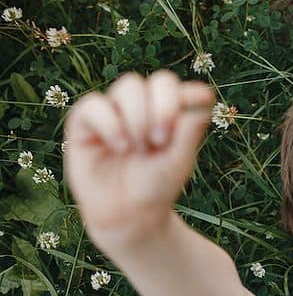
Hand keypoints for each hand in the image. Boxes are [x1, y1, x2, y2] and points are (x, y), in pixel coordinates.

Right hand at [63, 70, 213, 243]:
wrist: (126, 215)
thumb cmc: (156, 188)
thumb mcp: (179, 161)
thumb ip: (189, 130)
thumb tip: (204, 94)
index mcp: (172, 114)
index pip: (184, 88)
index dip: (189, 95)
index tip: (192, 114)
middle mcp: (145, 107)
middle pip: (160, 80)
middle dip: (164, 108)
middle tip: (161, 140)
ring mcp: (116, 110)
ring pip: (130, 85)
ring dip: (138, 117)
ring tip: (138, 148)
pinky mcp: (86, 120)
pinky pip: (95, 103)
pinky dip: (110, 123)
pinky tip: (120, 147)